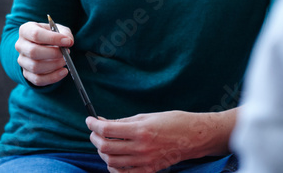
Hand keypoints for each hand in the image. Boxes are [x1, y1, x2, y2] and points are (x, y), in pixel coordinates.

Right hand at [15, 20, 73, 86]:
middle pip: (33, 52)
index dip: (53, 39)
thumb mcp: (57, 29)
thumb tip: (68, 42)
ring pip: (35, 67)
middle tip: (66, 53)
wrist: (42, 47)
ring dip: (54, 65)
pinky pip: (38, 79)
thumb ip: (64, 33)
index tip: (67, 42)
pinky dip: (53, 77)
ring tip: (64, 60)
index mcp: (25, 30)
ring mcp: (22, 61)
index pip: (36, 34)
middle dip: (53, 53)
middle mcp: (20, 45)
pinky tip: (63, 71)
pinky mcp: (26, 73)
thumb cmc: (50, 36)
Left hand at [85, 110, 233, 172]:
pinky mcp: (149, 170)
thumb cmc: (172, 122)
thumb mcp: (146, 116)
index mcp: (141, 131)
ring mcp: (145, 162)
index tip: (90, 120)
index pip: (107, 130)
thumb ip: (124, 122)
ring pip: (112, 162)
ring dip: (103, 152)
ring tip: (104, 143)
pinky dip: (114, 167)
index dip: (94, 125)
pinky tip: (114, 158)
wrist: (193, 137)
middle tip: (95, 131)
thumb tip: (104, 122)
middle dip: (95, 138)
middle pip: (105, 148)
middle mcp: (141, 148)